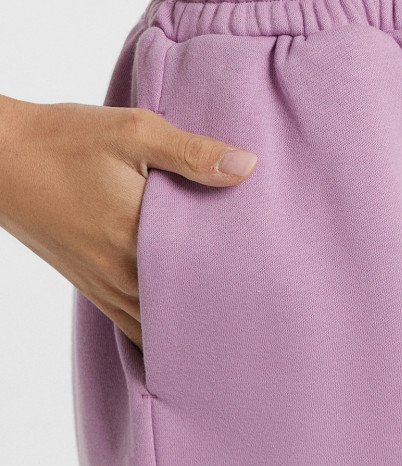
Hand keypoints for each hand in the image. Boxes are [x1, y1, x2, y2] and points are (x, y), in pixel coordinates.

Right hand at [0, 95, 257, 351]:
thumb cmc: (62, 139)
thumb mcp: (131, 131)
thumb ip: (191, 153)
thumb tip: (247, 166)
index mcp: (138, 235)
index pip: (203, 273)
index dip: (240, 283)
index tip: (273, 287)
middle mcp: (122, 272)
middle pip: (185, 307)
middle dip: (221, 312)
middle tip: (263, 317)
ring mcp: (104, 285)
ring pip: (158, 325)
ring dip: (190, 328)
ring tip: (231, 333)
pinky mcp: (91, 286)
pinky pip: (132, 323)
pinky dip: (158, 330)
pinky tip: (182, 334)